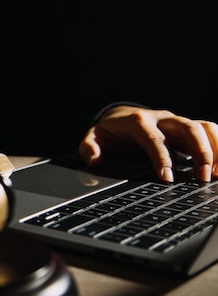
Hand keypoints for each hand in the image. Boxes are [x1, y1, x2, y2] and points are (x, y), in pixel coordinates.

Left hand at [78, 105, 217, 182]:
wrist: (121, 116)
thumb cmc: (110, 131)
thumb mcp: (94, 138)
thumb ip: (89, 147)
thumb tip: (94, 159)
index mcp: (138, 122)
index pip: (153, 139)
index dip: (162, 158)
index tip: (167, 179)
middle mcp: (162, 119)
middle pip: (188, 128)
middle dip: (199, 152)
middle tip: (203, 178)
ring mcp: (177, 123)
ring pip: (204, 127)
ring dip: (216, 148)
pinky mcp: (188, 129)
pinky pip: (210, 131)